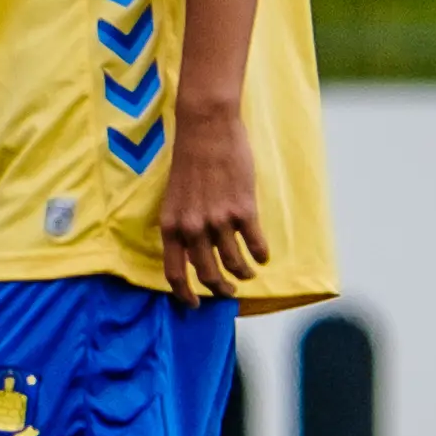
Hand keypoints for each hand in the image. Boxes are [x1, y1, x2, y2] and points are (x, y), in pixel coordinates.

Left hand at [157, 102, 267, 303]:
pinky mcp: (243, 210)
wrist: (206, 130)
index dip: (184, 294)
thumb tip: (194, 253)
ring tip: (248, 272)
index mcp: (171, 225)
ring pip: (234, 264)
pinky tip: (263, 255)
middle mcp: (192, 227)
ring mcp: (218, 220)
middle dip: (220, 290)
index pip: (174, 272)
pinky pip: (255, 244)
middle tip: (229, 293)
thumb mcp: (175, 198)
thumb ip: (183, 225)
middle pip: (208, 275)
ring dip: (244, 273)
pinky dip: (261, 254)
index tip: (194, 305)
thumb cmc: (190, 162)